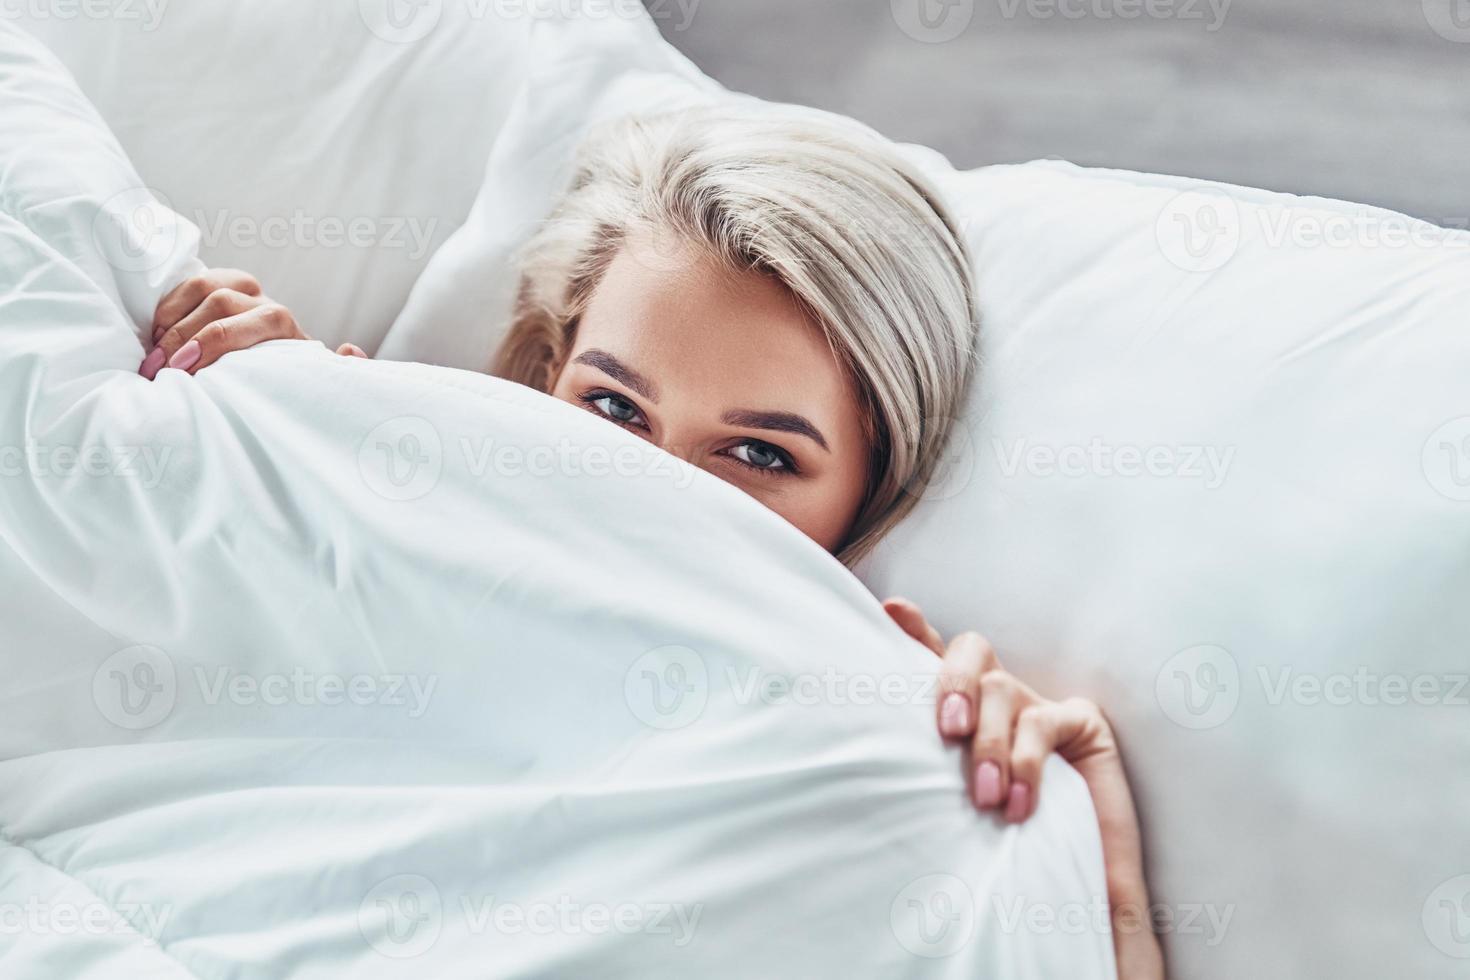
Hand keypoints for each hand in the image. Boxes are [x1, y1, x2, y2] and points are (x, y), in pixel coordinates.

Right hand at [140, 270, 366, 379]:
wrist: (275, 364)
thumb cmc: (286, 378)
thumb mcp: (308, 379)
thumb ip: (333, 370)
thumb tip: (351, 350)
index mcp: (286, 324)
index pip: (259, 319)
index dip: (218, 340)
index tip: (187, 370)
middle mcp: (263, 301)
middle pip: (222, 300)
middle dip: (186, 335)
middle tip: (160, 368)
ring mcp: (236, 290)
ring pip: (202, 284)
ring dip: (172, 319)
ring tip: (154, 353)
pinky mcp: (212, 287)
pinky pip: (185, 284)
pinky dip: (165, 308)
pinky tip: (154, 337)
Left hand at [883, 597, 1164, 979]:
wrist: (1077, 886)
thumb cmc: (1000, 848)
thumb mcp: (950, 807)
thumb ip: (922, 777)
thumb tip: (858, 769)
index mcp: (961, 711)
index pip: (933, 657)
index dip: (914, 630)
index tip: (891, 609)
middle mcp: (997, 698)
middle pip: (970, 651)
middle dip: (952, 682)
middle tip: (947, 731)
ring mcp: (1039, 706)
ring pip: (999, 688)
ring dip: (988, 742)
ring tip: (985, 796)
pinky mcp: (1081, 724)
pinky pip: (1044, 722)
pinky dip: (1026, 763)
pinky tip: (1019, 805)